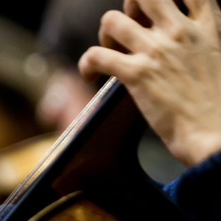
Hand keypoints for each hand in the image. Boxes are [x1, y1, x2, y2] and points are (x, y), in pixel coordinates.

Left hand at [78, 0, 220, 165]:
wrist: (217, 134)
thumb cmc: (219, 104)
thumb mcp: (219, 55)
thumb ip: (200, 39)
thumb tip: (180, 39)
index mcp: (206, 26)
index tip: (152, 14)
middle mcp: (180, 32)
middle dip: (130, 7)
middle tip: (129, 29)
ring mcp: (157, 51)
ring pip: (112, 20)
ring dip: (104, 35)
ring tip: (108, 51)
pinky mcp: (136, 74)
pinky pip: (95, 55)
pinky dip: (86, 64)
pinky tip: (91, 76)